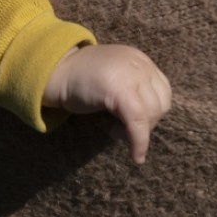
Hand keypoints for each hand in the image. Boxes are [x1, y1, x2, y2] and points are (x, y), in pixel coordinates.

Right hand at [42, 43, 171, 163]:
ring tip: (114, 132)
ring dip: (138, 132)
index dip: (152, 113)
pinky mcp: (120, 90)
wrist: (54, 71)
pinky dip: (139, 142)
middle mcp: (139, 65)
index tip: (134, 123)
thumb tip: (149, 120)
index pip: (163, 92)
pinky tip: (136, 156)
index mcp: (139, 60)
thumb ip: (133, 88)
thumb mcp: (113, 77)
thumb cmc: (79, 80)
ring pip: (151, 114)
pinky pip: (138, 122)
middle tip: (120, 129)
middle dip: (146, 124)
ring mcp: (131, 75)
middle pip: (161, 104)